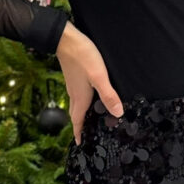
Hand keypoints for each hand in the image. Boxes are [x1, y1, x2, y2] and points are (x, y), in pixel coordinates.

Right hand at [56, 23, 123, 144]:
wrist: (65, 39)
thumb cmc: (83, 57)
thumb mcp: (99, 76)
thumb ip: (108, 95)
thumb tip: (118, 113)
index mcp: (80, 97)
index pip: (78, 121)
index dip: (79, 133)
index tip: (80, 144)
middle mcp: (74, 93)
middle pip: (77, 114)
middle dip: (81, 126)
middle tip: (87, 135)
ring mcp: (73, 85)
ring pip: (77, 104)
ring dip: (82, 114)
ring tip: (90, 119)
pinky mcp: (74, 76)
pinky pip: (78, 95)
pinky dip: (83, 102)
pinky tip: (91, 96)